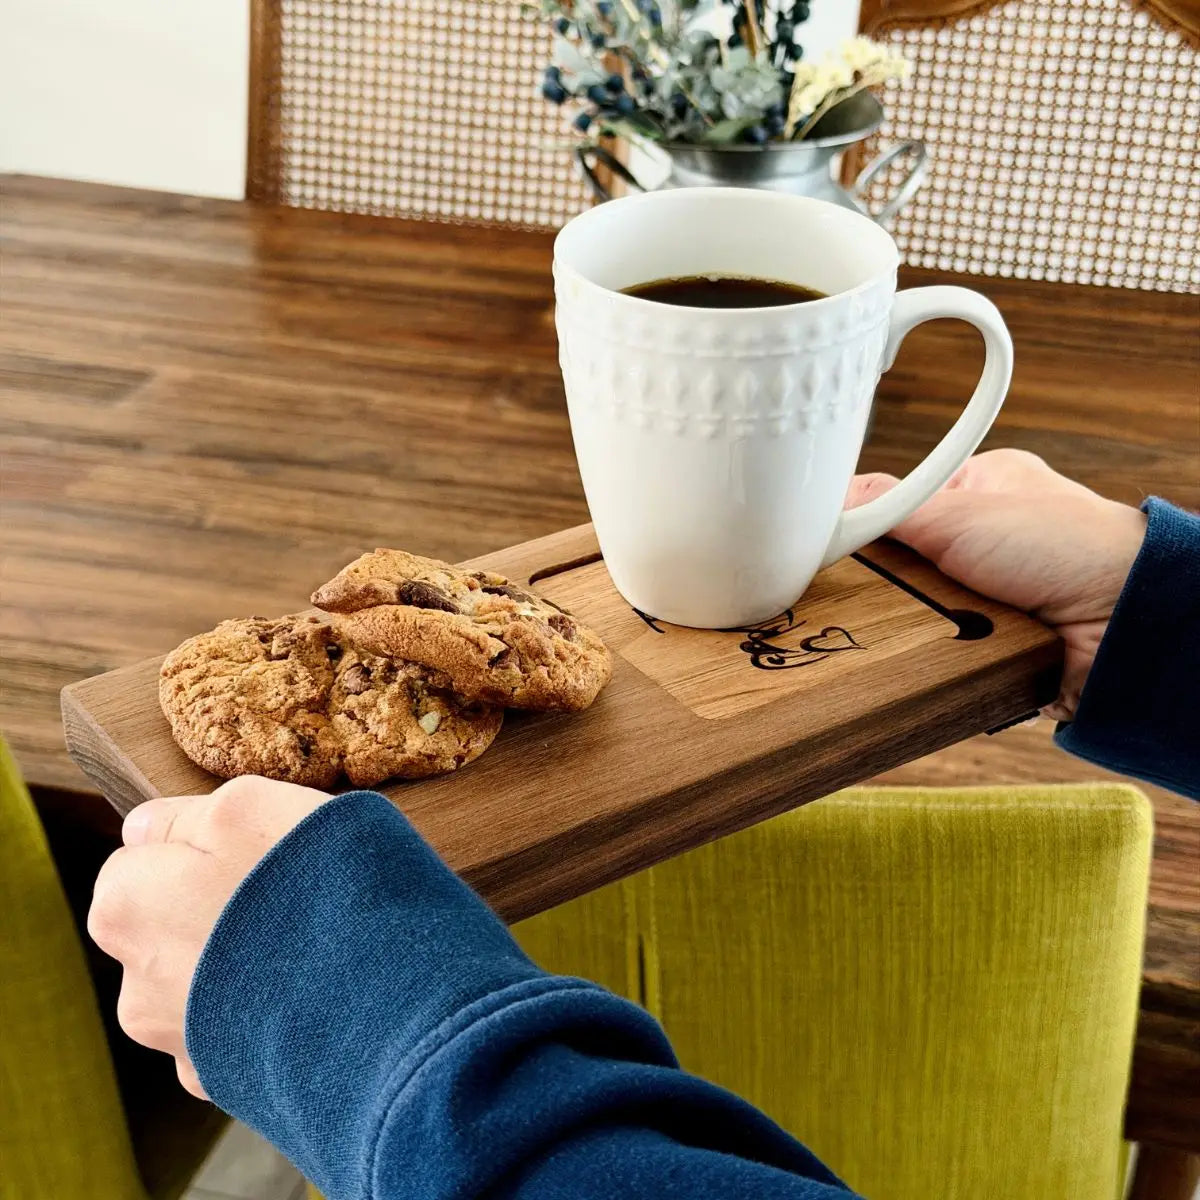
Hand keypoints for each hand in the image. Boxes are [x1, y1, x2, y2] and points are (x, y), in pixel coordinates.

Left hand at [88, 776, 331, 1097]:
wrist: (384, 998)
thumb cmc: (315, 885)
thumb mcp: (248, 806)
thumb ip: (183, 816)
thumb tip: (146, 830)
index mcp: (124, 909)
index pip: (138, 861)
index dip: (197, 847)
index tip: (249, 850)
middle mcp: (134, 987)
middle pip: (167, 927)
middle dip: (212, 909)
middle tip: (284, 894)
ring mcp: (180, 1044)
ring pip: (202, 982)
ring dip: (240, 963)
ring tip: (307, 945)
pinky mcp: (227, 1082)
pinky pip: (238, 1030)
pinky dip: (265, 1012)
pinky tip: (309, 994)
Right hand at [845, 449, 1146, 720]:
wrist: (1128, 623)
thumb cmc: (1071, 545)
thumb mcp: (960, 512)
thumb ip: (886, 507)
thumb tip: (825, 503)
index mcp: (980, 491)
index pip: (898, 505)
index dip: (865, 527)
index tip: (829, 547)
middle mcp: (986, 543)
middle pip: (900, 566)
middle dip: (889, 584)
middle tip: (873, 591)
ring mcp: (990, 596)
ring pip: (916, 614)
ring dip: (913, 623)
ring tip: (910, 623)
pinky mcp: (992, 645)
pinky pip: (940, 653)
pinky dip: (935, 656)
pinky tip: (932, 653)